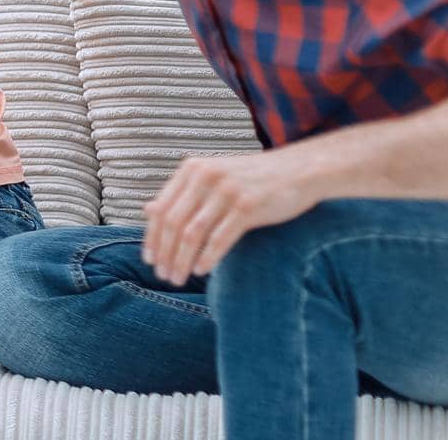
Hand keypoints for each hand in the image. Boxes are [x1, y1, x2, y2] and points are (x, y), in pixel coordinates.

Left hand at [142, 147, 319, 283]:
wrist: (299, 170)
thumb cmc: (252, 179)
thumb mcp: (212, 178)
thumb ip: (182, 193)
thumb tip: (147, 210)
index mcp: (191, 169)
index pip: (161, 209)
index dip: (152, 237)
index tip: (149, 260)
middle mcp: (205, 176)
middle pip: (173, 223)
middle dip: (164, 253)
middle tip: (163, 275)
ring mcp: (226, 191)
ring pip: (192, 233)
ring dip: (181, 260)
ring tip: (178, 278)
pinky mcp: (248, 206)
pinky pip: (220, 238)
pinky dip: (207, 257)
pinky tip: (201, 271)